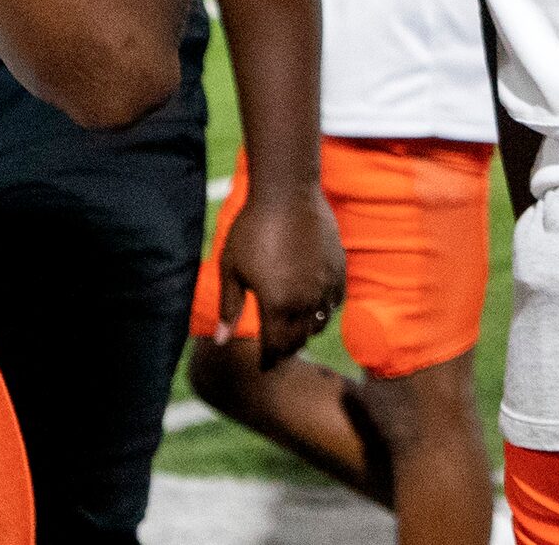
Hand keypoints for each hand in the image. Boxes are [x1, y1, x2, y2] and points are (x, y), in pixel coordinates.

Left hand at [215, 184, 345, 367]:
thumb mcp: (231, 270)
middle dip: (286, 349)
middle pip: (299, 339)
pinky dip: (324, 310)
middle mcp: (305, 301)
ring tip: (295, 329)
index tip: (263, 365)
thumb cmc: (251, 230)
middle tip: (276, 351)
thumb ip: (229, 309)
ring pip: (320, 323)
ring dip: (306, 331)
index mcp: (276, 305)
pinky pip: (335, 301)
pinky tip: (314, 305)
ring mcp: (325, 284)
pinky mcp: (338, 268)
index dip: (268, 360)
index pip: (275, 347)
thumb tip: (220, 341)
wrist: (287, 193)